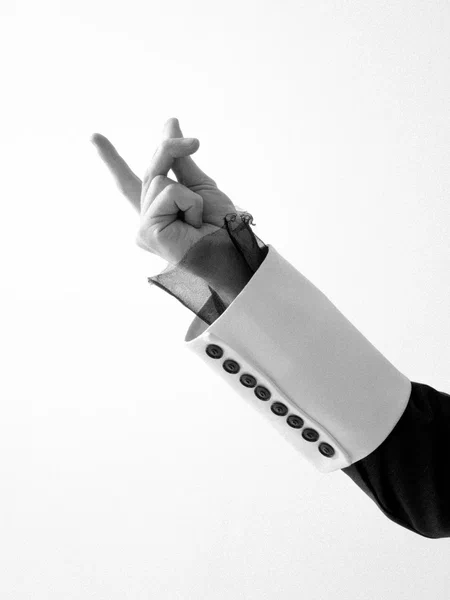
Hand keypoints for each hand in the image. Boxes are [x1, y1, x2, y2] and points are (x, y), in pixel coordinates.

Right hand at [91, 117, 241, 264]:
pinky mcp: (147, 232)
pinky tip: (194, 224)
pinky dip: (189, 203)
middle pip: (149, 171)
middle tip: (195, 142)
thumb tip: (169, 123)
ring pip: (158, 180)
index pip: (129, 182)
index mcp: (158, 210)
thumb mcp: (199, 185)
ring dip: (189, 194)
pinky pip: (167, 193)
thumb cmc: (220, 224)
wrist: (233, 246)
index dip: (111, 160)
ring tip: (199, 218)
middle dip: (170, 149)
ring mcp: (144, 227)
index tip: (93, 137)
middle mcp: (147, 218)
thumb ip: (180, 160)